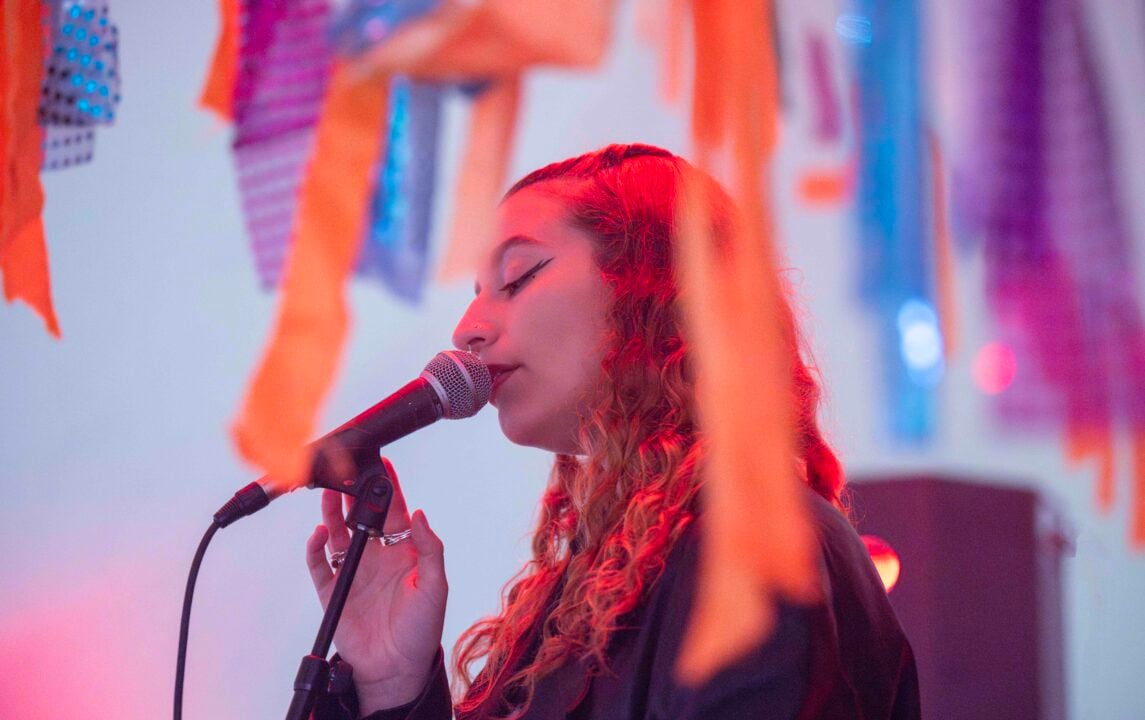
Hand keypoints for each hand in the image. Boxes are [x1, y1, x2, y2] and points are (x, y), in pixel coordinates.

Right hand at [305, 458, 446, 712]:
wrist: (395, 668)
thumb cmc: (421, 629)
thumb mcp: (435, 586)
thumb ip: (429, 548)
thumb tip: (419, 513)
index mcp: (403, 551)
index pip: (394, 511)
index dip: (388, 488)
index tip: (382, 465)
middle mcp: (377, 556)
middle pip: (361, 516)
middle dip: (354, 493)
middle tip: (348, 472)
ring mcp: (353, 571)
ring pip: (337, 533)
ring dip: (331, 513)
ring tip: (329, 492)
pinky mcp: (333, 589)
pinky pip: (319, 563)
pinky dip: (315, 547)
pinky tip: (320, 533)